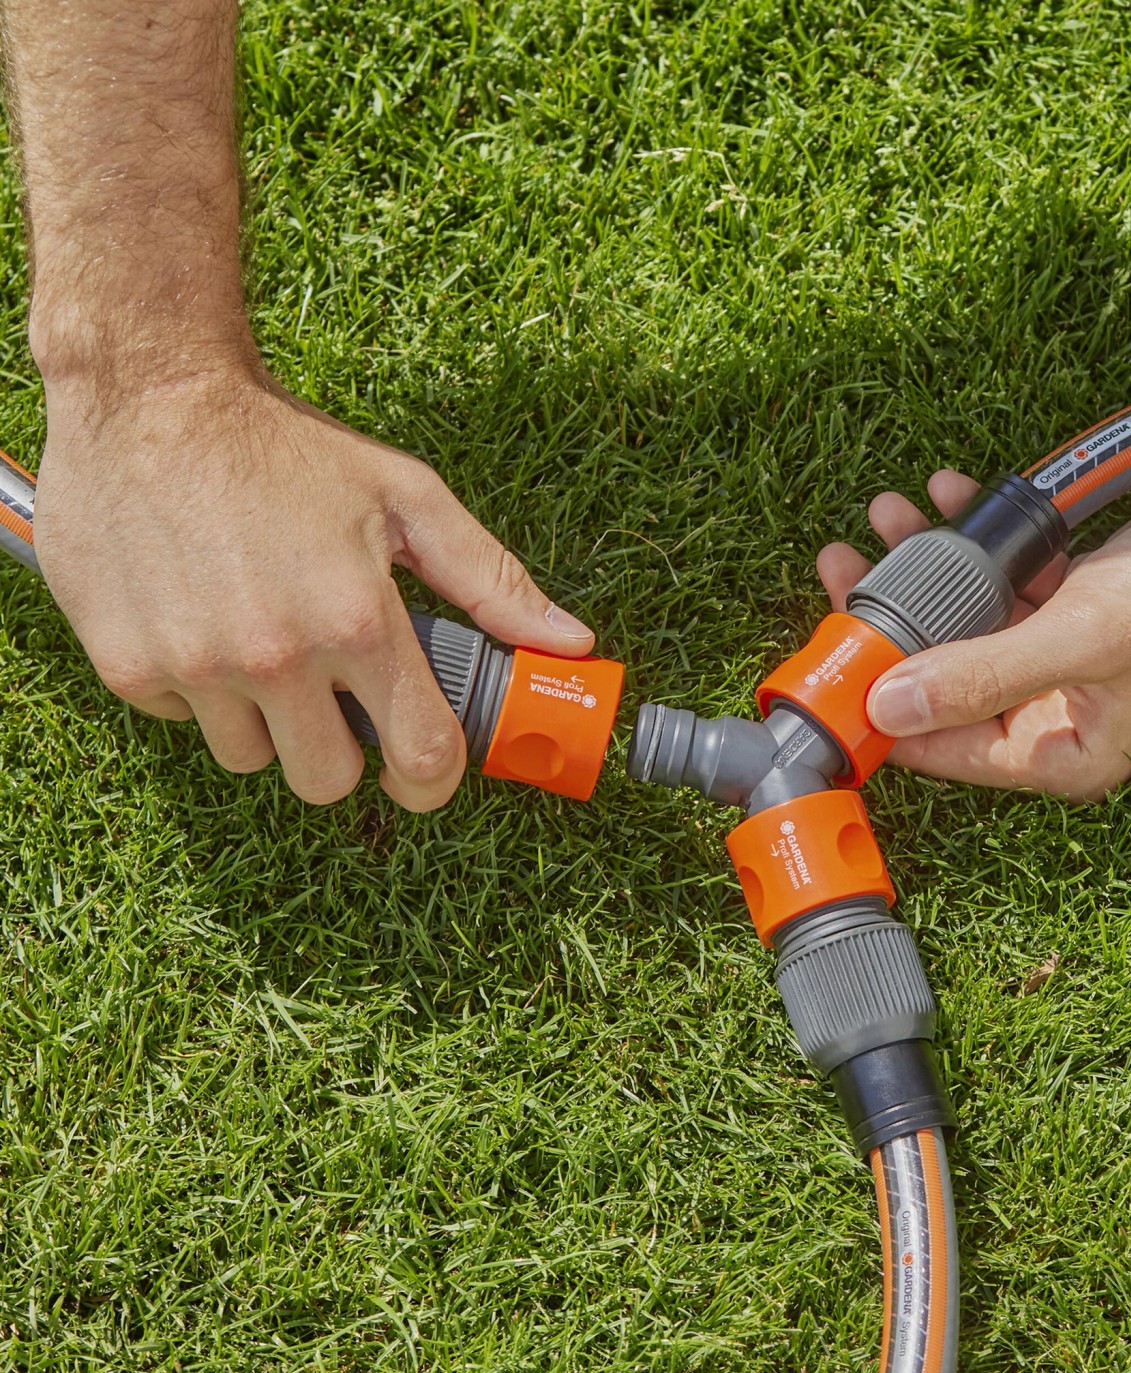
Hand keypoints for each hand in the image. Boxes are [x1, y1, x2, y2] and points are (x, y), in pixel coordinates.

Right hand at [34, 366, 595, 809]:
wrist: (147, 394)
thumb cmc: (290, 448)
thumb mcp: (407, 497)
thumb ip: (491, 580)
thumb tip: (569, 641)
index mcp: (358, 620)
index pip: (420, 758)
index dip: (433, 782)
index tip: (426, 774)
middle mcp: (275, 655)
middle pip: (325, 781)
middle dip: (341, 752)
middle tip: (335, 696)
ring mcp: (194, 666)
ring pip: (250, 757)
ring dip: (265, 719)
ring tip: (262, 640)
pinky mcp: (124, 665)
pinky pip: (181, 719)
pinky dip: (196, 687)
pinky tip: (201, 618)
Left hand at [818, 455, 1130, 800]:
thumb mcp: (1077, 641)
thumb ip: (978, 677)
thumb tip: (888, 707)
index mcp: (1062, 753)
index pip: (945, 750)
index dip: (881, 711)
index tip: (827, 665)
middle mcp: (1057, 714)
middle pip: (945, 679)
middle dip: (893, 621)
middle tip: (844, 572)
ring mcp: (1063, 657)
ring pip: (966, 620)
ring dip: (927, 566)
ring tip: (888, 515)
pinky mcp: (1072, 604)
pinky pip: (1002, 579)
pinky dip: (975, 539)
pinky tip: (948, 495)